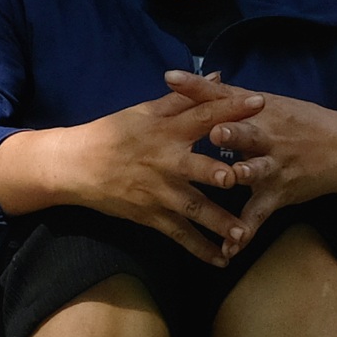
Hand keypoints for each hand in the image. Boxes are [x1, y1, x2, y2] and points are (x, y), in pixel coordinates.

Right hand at [0, 78, 264, 262]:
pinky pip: (180, 235)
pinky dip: (201, 249)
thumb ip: (184, 98)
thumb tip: (217, 77)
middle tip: (245, 179)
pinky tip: (223, 259)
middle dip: (220, 174)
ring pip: (194, 209)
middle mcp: (166, 162)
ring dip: (219, 222)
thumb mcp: (145, 111)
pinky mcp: (151, 216)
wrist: (76, 167)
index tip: (260, 104)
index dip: (230, 109)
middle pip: (199, 168)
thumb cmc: (114, 133)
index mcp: (167, 131)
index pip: (203, 117)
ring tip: (243, 233)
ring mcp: (160, 192)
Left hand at [163, 70, 336, 248]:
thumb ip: (219, 95)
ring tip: (231, 179)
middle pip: (246, 134)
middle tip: (217, 133)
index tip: (172, 79)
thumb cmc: (296, 121)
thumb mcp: (263, 103)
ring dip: (243, 174)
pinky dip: (244, 234)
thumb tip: (173, 78)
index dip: (199, 88)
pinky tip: (229, 249)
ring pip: (255, 172)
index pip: (223, 97)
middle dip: (232, 134)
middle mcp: (266, 137)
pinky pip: (258, 216)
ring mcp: (272, 167)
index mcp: (256, 111)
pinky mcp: (277, 195)